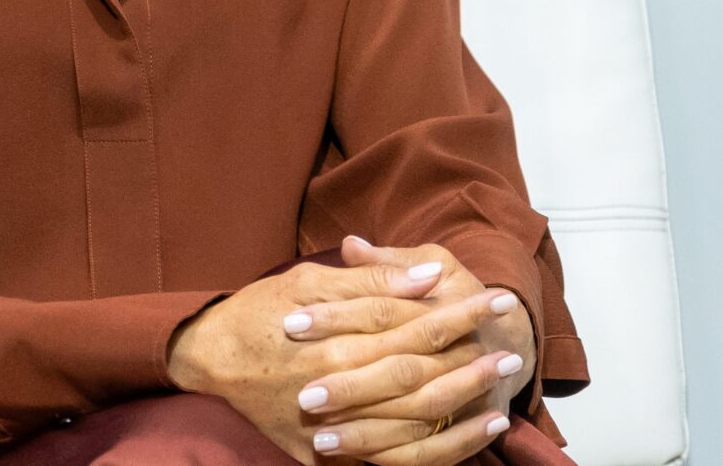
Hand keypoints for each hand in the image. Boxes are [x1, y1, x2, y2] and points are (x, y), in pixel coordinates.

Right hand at [162, 254, 507, 462]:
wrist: (208, 359)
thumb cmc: (258, 313)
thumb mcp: (306, 281)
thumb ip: (369, 281)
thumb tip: (427, 276)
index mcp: (333, 338)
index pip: (408, 323)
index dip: (455, 310)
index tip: (494, 298)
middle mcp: (337, 384)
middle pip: (417, 372)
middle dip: (469, 357)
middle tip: (514, 346)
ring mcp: (334, 425)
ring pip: (413, 419)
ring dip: (463, 400)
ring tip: (502, 384)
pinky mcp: (330, 452)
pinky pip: (398, 458)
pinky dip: (444, 446)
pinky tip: (475, 428)